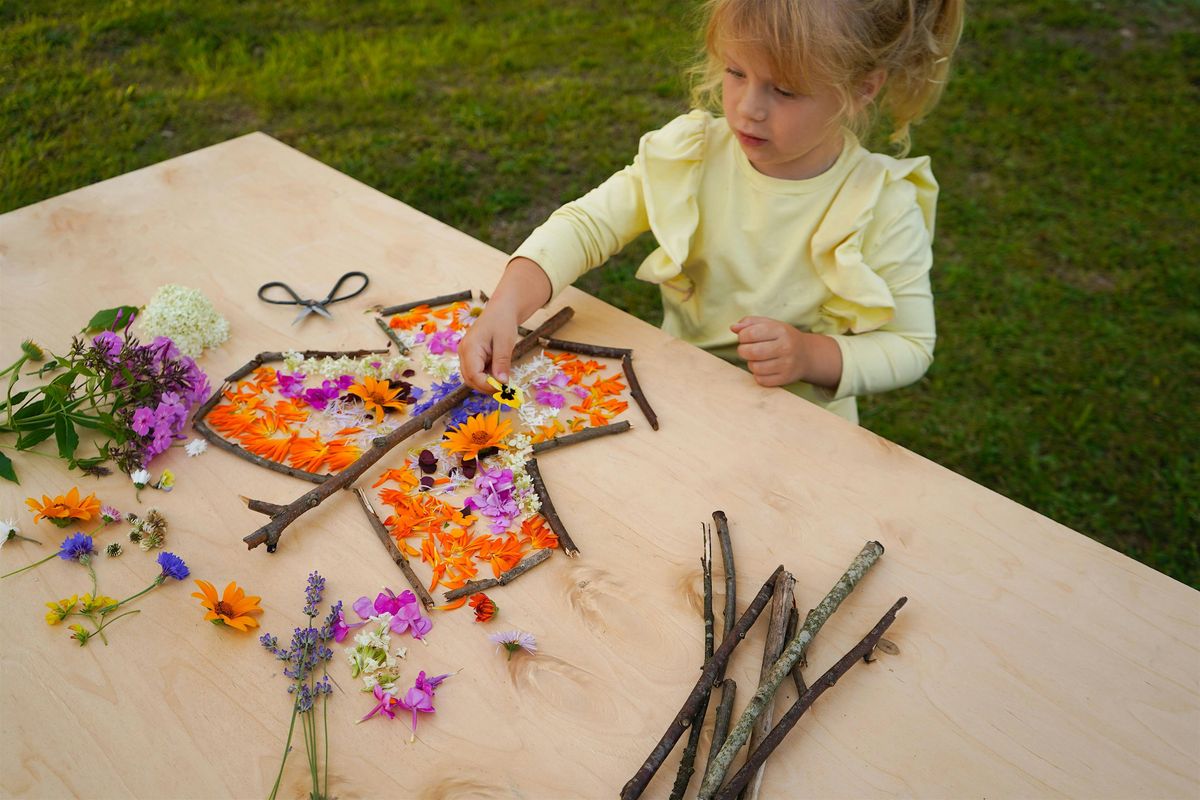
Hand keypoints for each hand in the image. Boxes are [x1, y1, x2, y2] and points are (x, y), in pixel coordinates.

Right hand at [458, 257, 552, 392]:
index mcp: (469, 348)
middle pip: (470, 379)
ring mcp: (466, 355)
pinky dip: (488, 377)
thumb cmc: (503, 321)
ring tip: (504, 380)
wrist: (501, 309)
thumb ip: (502, 362)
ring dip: (487, 383)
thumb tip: (502, 383)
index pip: (473, 375)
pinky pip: (477, 372)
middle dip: (487, 387)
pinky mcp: (472, 357)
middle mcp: (464, 353)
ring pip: (473, 378)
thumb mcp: (505, 342)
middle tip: (505, 389)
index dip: (487, 385)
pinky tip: (500, 373)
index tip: (503, 388)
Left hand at [730, 316, 842, 388]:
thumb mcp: (770, 324)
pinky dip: (758, 375)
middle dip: (743, 351)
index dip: (742, 336)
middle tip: (746, 349)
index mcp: (780, 330)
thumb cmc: (783, 338)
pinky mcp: (785, 378)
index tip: (744, 338)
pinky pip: (761, 380)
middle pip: (752, 352)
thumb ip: (750, 322)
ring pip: (755, 367)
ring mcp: (787, 364)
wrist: (807, 355)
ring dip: (751, 363)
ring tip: (757, 359)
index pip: (751, 333)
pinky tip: (764, 368)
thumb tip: (733, 327)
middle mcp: (786, 347)